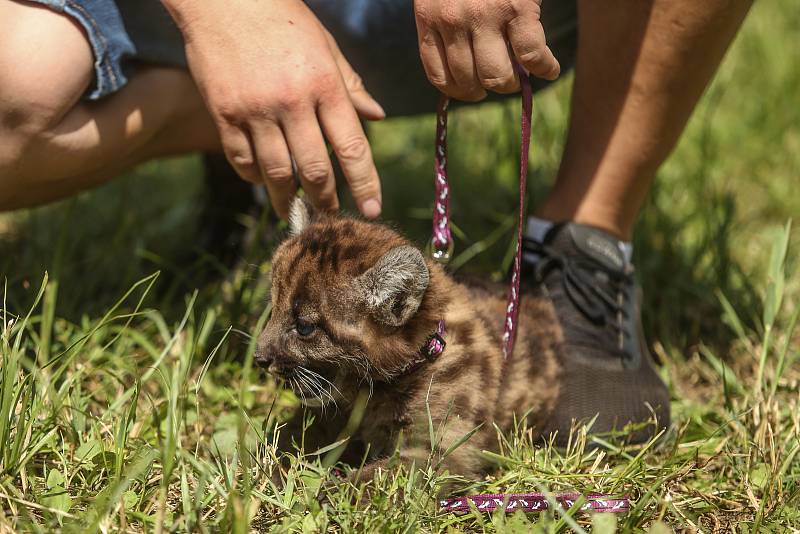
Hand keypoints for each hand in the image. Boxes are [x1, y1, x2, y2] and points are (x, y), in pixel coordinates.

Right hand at [163, 0, 384, 218]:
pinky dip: (255, 177)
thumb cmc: (282, 17)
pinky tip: (263, 182)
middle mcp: (292, 101)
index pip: (351, 146)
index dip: (364, 183)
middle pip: (315, 169)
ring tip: (294, 211)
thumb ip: (351, 85)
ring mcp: (255, 110)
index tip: (372, 209)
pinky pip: (242, 161)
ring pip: (276, 172)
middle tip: (330, 215)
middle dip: (326, 199)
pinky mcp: (224, 114)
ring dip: (287, 198)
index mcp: (324, 84)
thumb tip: (377, 116)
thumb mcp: (325, 45)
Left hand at [413, 0, 559, 100]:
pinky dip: (545, 68)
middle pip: (469, 83)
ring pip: (498, 78)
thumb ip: (445, 21)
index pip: (438, 76)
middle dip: (487, 90)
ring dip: (513, 84)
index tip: (473, 91)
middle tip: (501, 81)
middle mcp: (452, 20)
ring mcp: (484, 16)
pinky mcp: (517, 9)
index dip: (458, 92)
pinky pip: (532, 56)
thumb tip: (467, 71)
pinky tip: (549, 69)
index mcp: (428, 16)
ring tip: (522, 77)